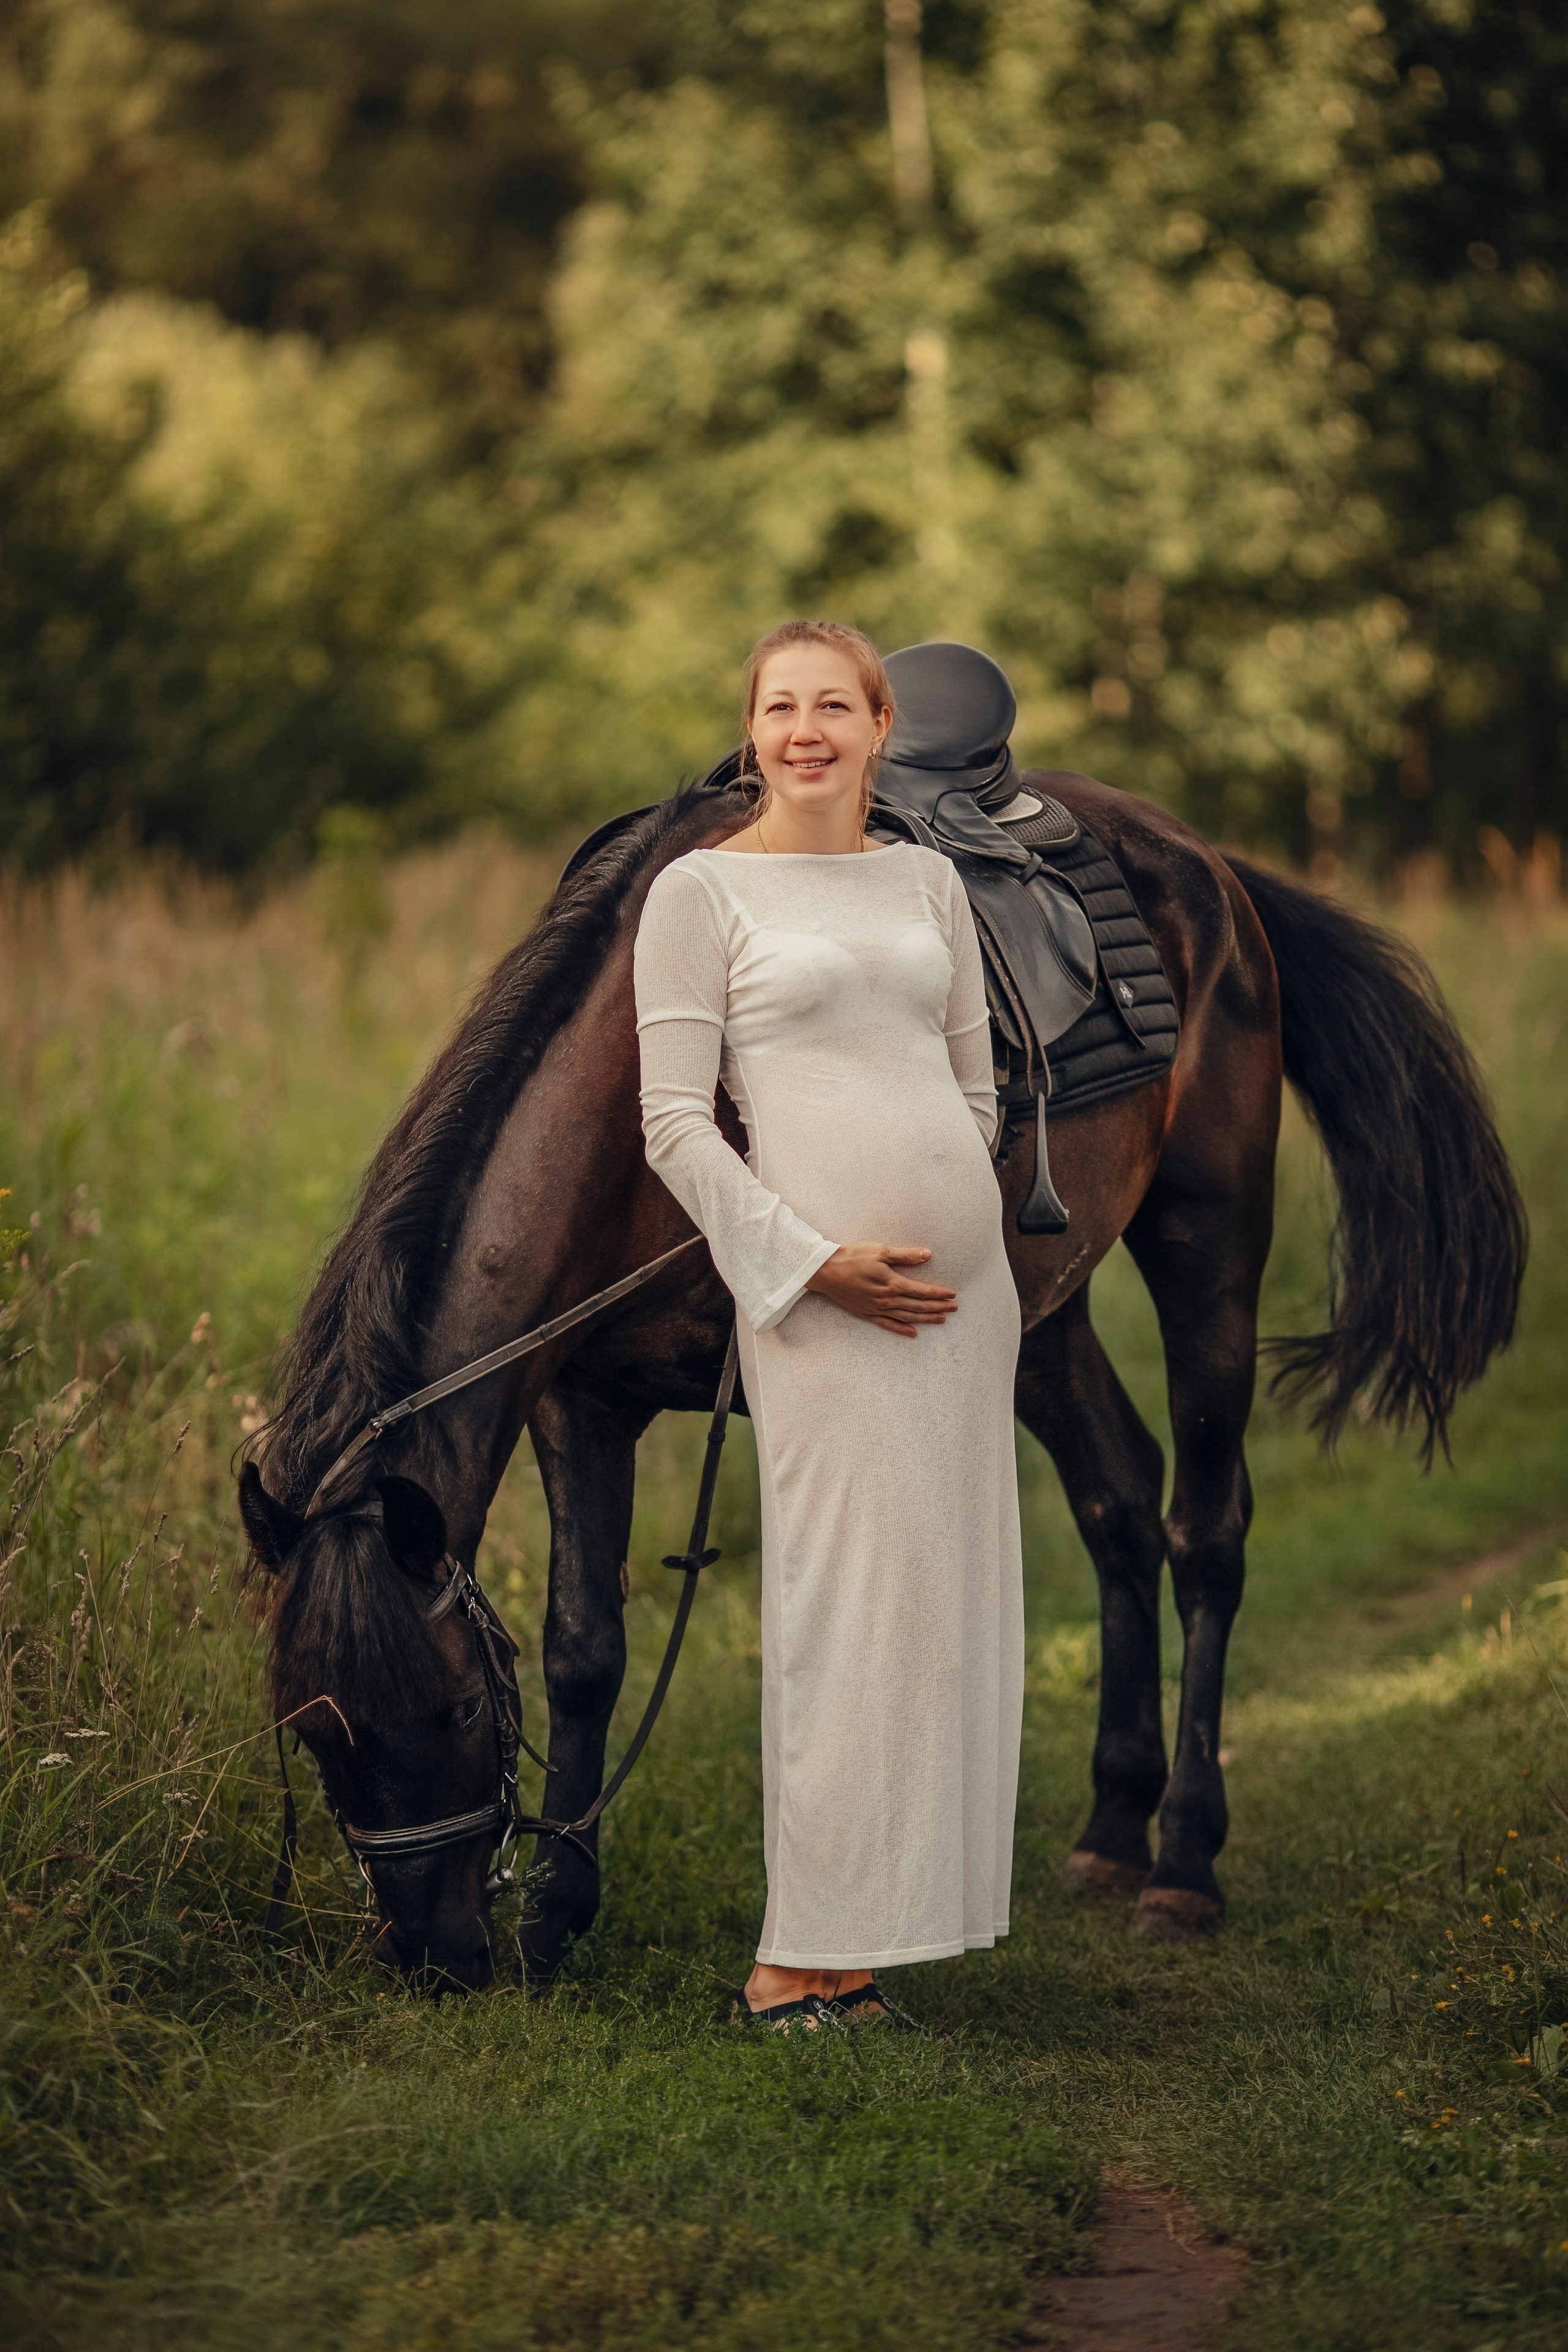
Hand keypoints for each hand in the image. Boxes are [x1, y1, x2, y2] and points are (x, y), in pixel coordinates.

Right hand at [804, 1245, 956, 1336]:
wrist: (825, 1271)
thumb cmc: (851, 1257)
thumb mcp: (880, 1251)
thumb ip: (905, 1255)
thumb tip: (927, 1255)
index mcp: (892, 1283)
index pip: (922, 1291)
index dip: (939, 1293)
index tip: (952, 1295)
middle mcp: (887, 1299)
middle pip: (918, 1306)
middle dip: (938, 1307)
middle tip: (954, 1308)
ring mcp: (877, 1308)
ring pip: (907, 1317)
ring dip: (925, 1319)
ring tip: (941, 1319)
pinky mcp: (866, 1313)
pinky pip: (887, 1324)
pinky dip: (901, 1329)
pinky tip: (912, 1333)